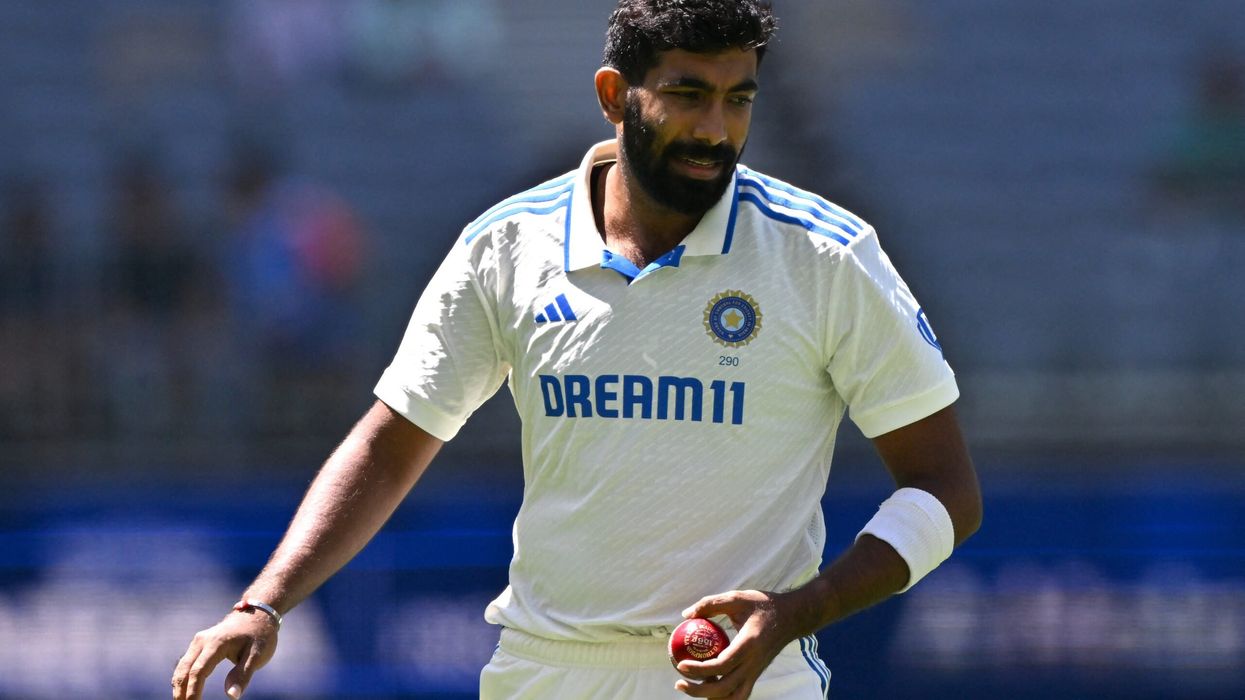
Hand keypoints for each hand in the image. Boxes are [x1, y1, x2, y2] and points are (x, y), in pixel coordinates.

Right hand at [171, 610, 278, 699]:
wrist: (258, 613)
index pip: (198, 672)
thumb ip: (243, 675)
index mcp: (216, 644)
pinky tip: (184, 691)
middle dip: (180, 691)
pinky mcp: (199, 644)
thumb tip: (232, 696)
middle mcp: (202, 641)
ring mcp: (199, 641)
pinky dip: (183, 677)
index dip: (193, 692)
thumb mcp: (257, 655)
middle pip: (184, 670)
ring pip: (182, 666)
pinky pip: (186, 663)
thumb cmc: (259, 636)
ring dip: (179, 685)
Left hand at [673, 589, 801, 698]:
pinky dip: (722, 696)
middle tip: (679, 682)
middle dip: (699, 690)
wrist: (792, 618)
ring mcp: (756, 672)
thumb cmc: (763, 605)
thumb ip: (711, 604)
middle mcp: (754, 663)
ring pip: (733, 697)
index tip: (680, 664)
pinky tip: (706, 685)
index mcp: (749, 644)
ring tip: (689, 687)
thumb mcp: (737, 598)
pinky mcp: (756, 675)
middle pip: (725, 688)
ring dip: (710, 697)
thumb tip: (686, 615)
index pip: (723, 664)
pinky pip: (739, 693)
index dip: (700, 669)